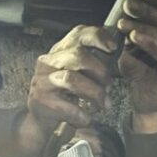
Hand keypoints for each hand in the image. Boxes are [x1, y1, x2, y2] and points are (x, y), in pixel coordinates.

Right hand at [15, 25, 116, 156]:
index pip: (77, 34)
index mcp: (59, 52)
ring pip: (72, 79)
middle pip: (77, 55)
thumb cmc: (64, 96)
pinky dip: (83, 115)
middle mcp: (47, 63)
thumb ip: (92, 63)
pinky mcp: (41, 102)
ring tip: (103, 104)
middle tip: (108, 86)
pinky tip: (87, 118)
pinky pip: (69, 107)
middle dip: (100, 71)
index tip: (112, 47)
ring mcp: (42, 82)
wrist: (40, 121)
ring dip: (95, 93)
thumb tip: (115, 53)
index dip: (97, 37)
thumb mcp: (77, 75)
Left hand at [116, 0, 156, 129]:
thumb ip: (130, 32)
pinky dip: (149, 43)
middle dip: (147, 10)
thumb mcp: (131, 47)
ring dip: (145, 26)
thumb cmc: (140, 70)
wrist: (145, 100)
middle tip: (128, 6)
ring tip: (124, 24)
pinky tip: (135, 37)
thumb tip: (122, 16)